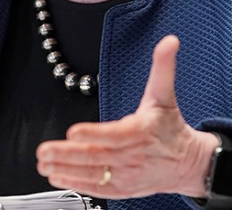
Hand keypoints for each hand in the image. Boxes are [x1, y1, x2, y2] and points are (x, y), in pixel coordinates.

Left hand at [36, 35, 218, 198]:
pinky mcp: (122, 189)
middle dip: (67, 154)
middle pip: (97, 155)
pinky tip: (57, 176)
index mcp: (142, 131)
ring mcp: (127, 175)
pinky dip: (76, 183)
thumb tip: (169, 41)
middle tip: (44, 150)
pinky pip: (97, 188)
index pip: (115, 134)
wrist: (187, 163)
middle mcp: (133, 156)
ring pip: (93, 173)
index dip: (93, 134)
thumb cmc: (170, 127)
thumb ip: (163, 67)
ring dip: (65, 169)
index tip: (73, 131)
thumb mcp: (165, 94)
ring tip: (44, 162)